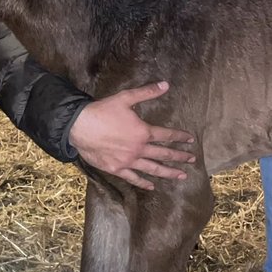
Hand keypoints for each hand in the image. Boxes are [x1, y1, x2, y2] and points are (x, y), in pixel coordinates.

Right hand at [69, 81, 195, 189]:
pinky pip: (133, 178)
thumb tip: (166, 84)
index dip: (180, 137)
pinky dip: (143, 183)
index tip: (190, 140)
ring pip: (153, 169)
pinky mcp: (116, 169)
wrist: (80, 127)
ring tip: (181, 176)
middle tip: (192, 160)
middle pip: (164, 154)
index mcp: (143, 132)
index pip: (167, 135)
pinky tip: (152, 186)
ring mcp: (128, 161)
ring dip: (168, 173)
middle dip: (180, 157)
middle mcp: (139, 149)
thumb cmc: (102, 111)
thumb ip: (147, 92)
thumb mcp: (125, 98)